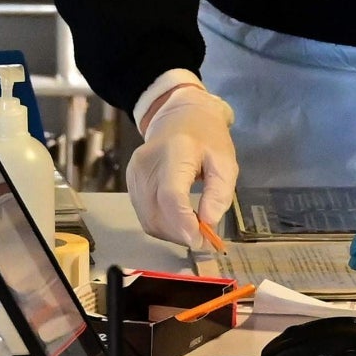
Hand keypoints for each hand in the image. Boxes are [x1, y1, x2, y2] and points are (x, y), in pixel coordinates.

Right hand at [127, 81, 238, 247]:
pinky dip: (164, 227)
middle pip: (158, 213)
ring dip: (173, 234)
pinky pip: (145, 217)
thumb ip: (219, 192)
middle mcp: (146, 165)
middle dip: (182, 234)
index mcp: (174, 152)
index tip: (203, 240)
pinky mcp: (130, 184)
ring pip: (149, 221)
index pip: (171, 195)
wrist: (177, 115)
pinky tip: (180, 222)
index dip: (184, 223)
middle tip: (206, 240)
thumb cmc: (206, 137)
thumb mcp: (225, 161)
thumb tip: (209, 223)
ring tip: (195, 230)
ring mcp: (134, 175)